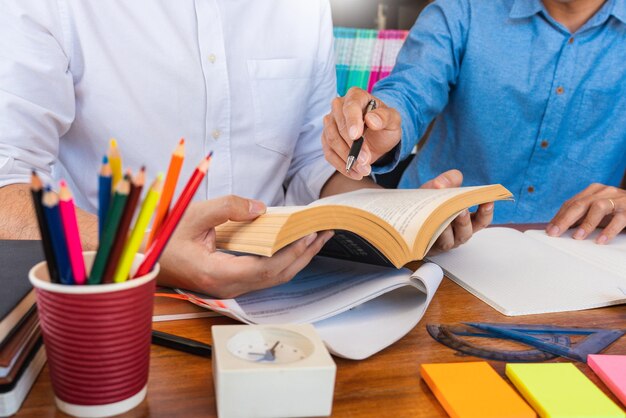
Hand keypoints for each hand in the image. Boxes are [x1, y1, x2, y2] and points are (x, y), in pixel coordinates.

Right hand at [157, 195, 333, 297]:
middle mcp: (227, 287)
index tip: (308, 234)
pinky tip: (292, 246)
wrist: (147, 258)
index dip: (291, 252)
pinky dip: (283, 261)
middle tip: (324, 232)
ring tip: (316, 238)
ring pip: (273, 278)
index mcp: (217, 274)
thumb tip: (260, 209)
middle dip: (304, 255)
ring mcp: (230, 288)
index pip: (265, 268)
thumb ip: (227, 208)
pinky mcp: (231, 282)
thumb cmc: (165, 237)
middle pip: (276, 276)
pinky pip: (264, 275)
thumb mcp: (194, 215)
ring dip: (297, 259)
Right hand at [322, 87, 401, 179]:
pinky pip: (329, 153)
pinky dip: (341, 165)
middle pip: (339, 127)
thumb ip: (385, 117)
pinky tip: (355, 172)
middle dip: (353, 147)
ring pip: (332, 141)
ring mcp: (330, 123)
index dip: (352, 122)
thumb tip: (372, 120)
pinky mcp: (326, 139)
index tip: (357, 137)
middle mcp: (338, 107)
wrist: (379, 136)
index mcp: (355, 96)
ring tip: (363, 169)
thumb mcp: (393, 120)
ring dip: (347, 158)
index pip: (350, 107)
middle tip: (366, 161)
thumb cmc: (384, 124)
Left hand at [421, 170, 493, 254]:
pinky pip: (432, 244)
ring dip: (448, 229)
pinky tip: (429, 226)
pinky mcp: (428, 247)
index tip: (488, 200)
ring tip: (444, 218)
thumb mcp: (436, 188)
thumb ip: (445, 181)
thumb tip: (443, 182)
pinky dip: (431, 234)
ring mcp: (443, 241)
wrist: (407, 215)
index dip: (487, 211)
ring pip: (450, 240)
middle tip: (462, 210)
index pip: (481, 219)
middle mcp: (457, 233)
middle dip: (466, 220)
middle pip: (467, 231)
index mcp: (465, 220)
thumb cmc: (427, 204)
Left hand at [546, 183, 625, 243]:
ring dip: (586, 223)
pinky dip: (609, 230)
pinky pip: (619, 219)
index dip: (559, 216)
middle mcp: (604, 192)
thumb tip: (559, 228)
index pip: (571, 203)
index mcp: (593, 191)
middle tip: (555, 233)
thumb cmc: (617, 211)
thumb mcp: (597, 212)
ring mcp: (618, 199)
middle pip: (580, 204)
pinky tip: (600, 240)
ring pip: (598, 207)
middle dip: (565, 219)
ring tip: (578, 237)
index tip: (549, 230)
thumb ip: (581, 217)